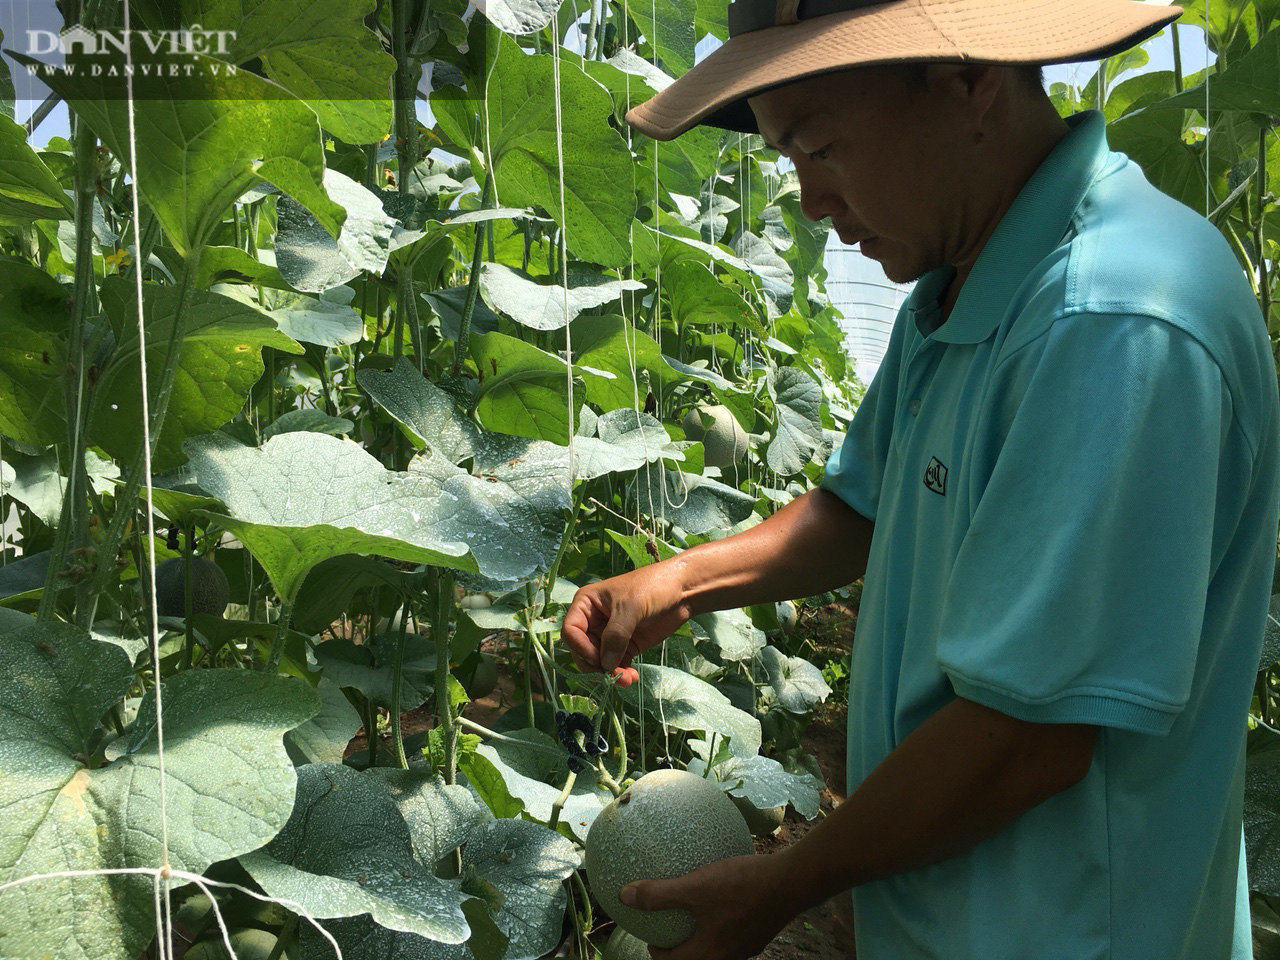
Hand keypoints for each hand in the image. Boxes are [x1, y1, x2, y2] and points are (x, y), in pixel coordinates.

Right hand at [560, 561, 690, 685]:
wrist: (683, 590)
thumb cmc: (652, 588)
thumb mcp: (630, 607)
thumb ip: (615, 635)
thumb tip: (605, 665)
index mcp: (587, 604)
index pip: (570, 630)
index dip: (580, 647)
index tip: (598, 658)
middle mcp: (593, 621)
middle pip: (582, 650)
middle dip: (595, 665)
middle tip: (612, 674)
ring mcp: (609, 635)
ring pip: (598, 661)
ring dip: (609, 673)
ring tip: (627, 679)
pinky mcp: (625, 646)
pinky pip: (615, 665)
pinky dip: (621, 673)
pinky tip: (632, 676)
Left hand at [619, 853, 800, 959]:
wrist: (792, 882)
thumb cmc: (742, 886)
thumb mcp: (695, 887)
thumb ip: (659, 895)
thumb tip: (624, 896)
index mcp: (709, 954)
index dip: (656, 951)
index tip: (650, 934)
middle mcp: (728, 957)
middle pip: (694, 959)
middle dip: (679, 946)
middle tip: (668, 925)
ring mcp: (747, 947)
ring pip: (715, 948)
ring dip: (700, 935)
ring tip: (692, 911)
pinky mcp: (759, 932)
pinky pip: (732, 933)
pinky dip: (719, 923)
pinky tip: (721, 897)